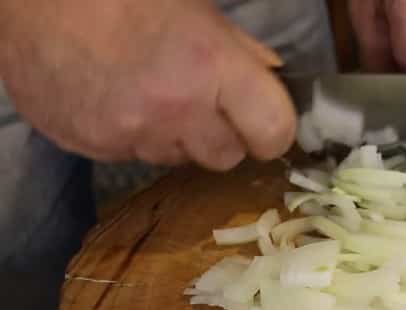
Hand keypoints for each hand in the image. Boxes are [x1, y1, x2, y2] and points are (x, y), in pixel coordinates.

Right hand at [0, 0, 295, 169]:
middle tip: (200, 102)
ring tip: (148, 92)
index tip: (264, 123)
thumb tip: (270, 82)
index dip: (272, 130)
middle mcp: (173, 111)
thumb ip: (240, 53)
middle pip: (226, 157)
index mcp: (209, 67)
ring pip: (178, 159)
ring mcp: (129, 135)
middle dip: (221, 135)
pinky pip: (134, 156)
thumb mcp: (198, 10)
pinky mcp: (92, 147)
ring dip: (175, 135)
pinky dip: (134, 136)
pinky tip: (116, 99)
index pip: (273, 133)